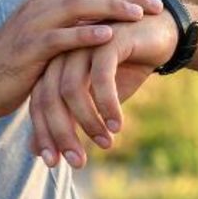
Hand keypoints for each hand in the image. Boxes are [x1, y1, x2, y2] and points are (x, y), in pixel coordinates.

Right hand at [0, 0, 164, 120]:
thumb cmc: (15, 67)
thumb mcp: (44, 40)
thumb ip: (68, 27)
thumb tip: (101, 24)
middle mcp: (38, 4)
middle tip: (156, 3)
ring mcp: (31, 24)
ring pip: (77, 6)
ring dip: (111, 8)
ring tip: (139, 14)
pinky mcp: (28, 48)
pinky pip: (60, 37)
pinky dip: (85, 34)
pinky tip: (109, 36)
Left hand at [28, 10, 178, 168]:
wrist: (160, 35)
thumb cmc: (124, 68)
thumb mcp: (93, 100)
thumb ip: (66, 121)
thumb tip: (37, 153)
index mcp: (54, 64)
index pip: (38, 103)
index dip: (43, 134)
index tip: (53, 163)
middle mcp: (63, 52)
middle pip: (50, 98)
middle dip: (62, 134)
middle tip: (78, 161)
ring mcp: (83, 43)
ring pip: (72, 89)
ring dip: (89, 122)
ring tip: (106, 143)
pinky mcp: (108, 40)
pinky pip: (101, 78)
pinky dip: (107, 105)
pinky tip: (117, 124)